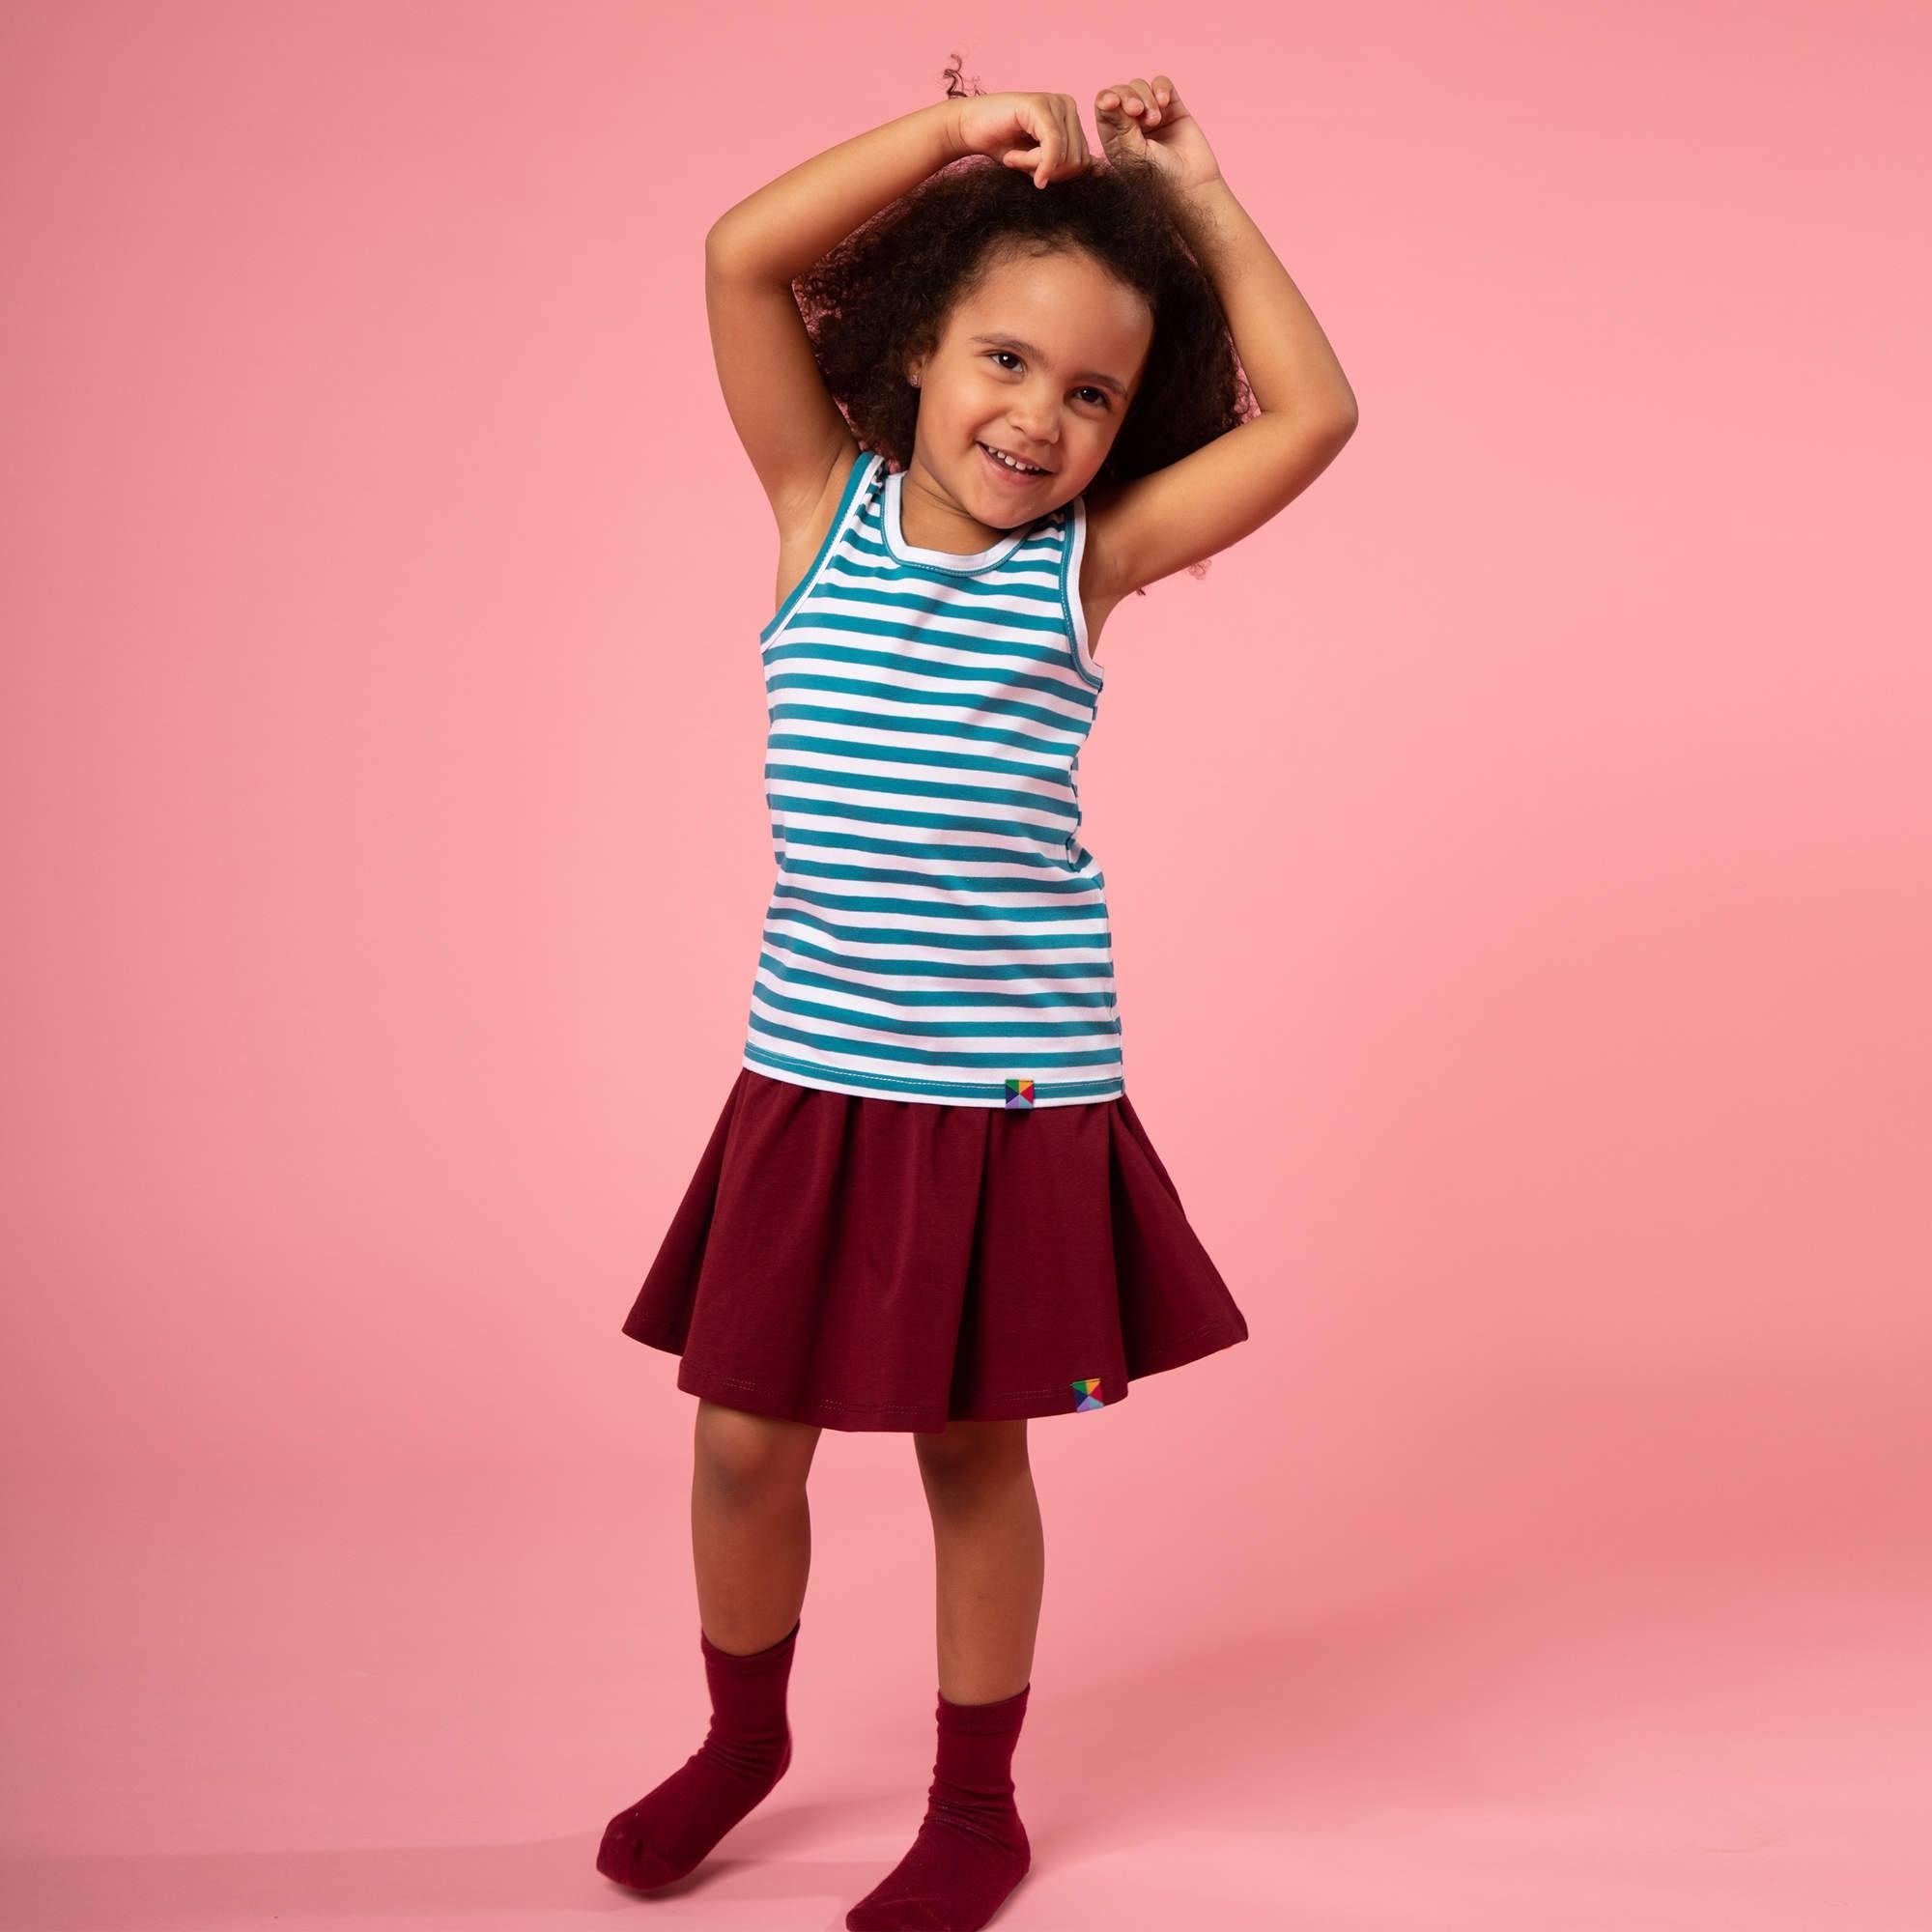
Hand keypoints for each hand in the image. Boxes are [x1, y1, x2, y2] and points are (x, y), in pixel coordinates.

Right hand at [951, 91, 1095, 188]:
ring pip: (1063, 155)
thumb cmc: (1003, 145)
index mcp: (1072, 120)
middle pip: (1076, 161)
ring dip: (1034, 166)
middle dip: (1046, 172)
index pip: (1083, 162)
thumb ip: (1064, 165)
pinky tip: (1011, 159)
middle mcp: (1068, 106)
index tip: (1032, 171)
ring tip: (1014, 156)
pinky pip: (1051, 145)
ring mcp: (1055, 102)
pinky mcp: (1040, 105)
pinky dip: (1033, 161)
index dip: (1056, 177)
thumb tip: (1097, 171)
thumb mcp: (1039, 162)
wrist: (969, 130)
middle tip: (1019, 163)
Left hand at [1094, 74, 1220, 190]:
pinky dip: (1161, 88)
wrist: (1192, 184)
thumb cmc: (1160, 178)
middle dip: (1128, 96)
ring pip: (1140, 86)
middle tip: (1137, 111)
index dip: (1106, 99)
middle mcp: (1131, 124)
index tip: (1112, 102)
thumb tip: (1106, 99)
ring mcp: (1151, 114)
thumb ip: (1122, 127)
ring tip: (1155, 120)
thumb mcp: (1136, 154)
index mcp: (1115, 138)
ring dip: (1146, 97)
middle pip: (1121, 92)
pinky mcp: (1172, 107)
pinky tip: (1164, 103)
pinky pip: (1161, 84)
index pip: (1103, 109)